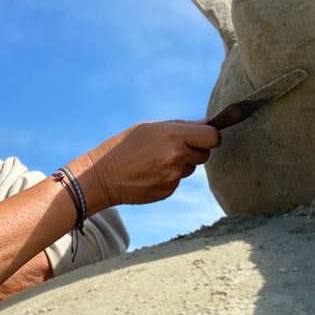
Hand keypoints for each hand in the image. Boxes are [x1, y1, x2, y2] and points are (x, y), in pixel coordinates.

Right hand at [75, 120, 219, 209]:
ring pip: (191, 168)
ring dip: (181, 164)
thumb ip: (181, 126)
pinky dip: (169, 176)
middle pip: (205, 154)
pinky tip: (150, 173)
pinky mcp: (168, 191)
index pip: (212, 137)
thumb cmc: (124, 146)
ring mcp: (173, 176)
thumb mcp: (149, 127)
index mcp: (173, 136)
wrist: (102, 177)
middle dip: (195, 150)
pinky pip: (178, 181)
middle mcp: (176, 157)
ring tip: (155, 160)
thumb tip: (208, 124)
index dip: (210, 136)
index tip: (203, 136)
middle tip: (173, 147)